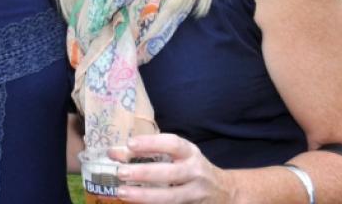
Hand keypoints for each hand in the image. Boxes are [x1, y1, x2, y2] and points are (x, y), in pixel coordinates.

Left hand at [113, 134, 235, 203]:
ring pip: (170, 197)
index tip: (130, 144)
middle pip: (170, 173)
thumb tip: (115, 152)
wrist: (225, 192)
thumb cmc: (192, 168)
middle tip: (120, 172)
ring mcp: (196, 194)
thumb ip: (152, 152)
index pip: (172, 144)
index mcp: (190, 153)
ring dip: (144, 196)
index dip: (151, 143)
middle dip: (143, 173)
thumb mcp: (180, 155)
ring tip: (122, 192)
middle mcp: (196, 172)